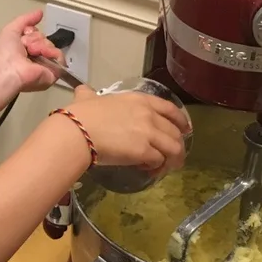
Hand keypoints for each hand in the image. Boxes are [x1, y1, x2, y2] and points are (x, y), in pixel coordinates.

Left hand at [0, 10, 64, 93]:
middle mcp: (33, 58)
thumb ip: (26, 19)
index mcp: (23, 49)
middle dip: (35, 38)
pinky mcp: (53, 72)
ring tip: (31, 51)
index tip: (23, 35)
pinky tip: (41, 54)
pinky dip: (51, 52)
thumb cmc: (4, 52)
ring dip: (41, 44)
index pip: (36, 34)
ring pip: (52, 45)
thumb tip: (40, 12)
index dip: (31, 32)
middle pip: (44, 38)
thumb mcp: (12, 29)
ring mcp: (43, 65)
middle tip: (26, 46)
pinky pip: (59, 56)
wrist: (9, 68)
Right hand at [64, 85, 190, 170]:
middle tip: (173, 156)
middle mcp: (149, 115)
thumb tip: (82, 91)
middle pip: (175, 131)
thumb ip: (89, 95)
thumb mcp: (88, 98)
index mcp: (139, 100)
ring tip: (166, 168)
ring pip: (173, 148)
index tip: (184, 129)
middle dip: (178, 145)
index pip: (169, 109)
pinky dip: (157, 168)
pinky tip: (148, 171)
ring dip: (172, 160)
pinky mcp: (144, 152)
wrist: (77, 132)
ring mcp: (148, 133)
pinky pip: (159, 161)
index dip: (180, 120)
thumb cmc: (80, 115)